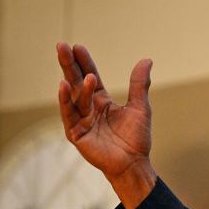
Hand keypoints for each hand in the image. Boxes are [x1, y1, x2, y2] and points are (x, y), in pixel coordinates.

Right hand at [56, 43, 155, 208]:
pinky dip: (65, 100)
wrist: (134, 163)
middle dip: (69, 64)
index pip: (90, 77)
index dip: (84, 62)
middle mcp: (89, 108)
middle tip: (62, 45)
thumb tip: (147, 60)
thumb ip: (139, 84)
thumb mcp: (140, 107)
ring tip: (78, 70)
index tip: (78, 46)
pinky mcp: (76, 133)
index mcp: (102, 101)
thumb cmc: (137, 138)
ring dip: (76, 83)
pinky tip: (63, 85)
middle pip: (76, 82)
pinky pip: (68, 113)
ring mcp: (81, 120)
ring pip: (75, 97)